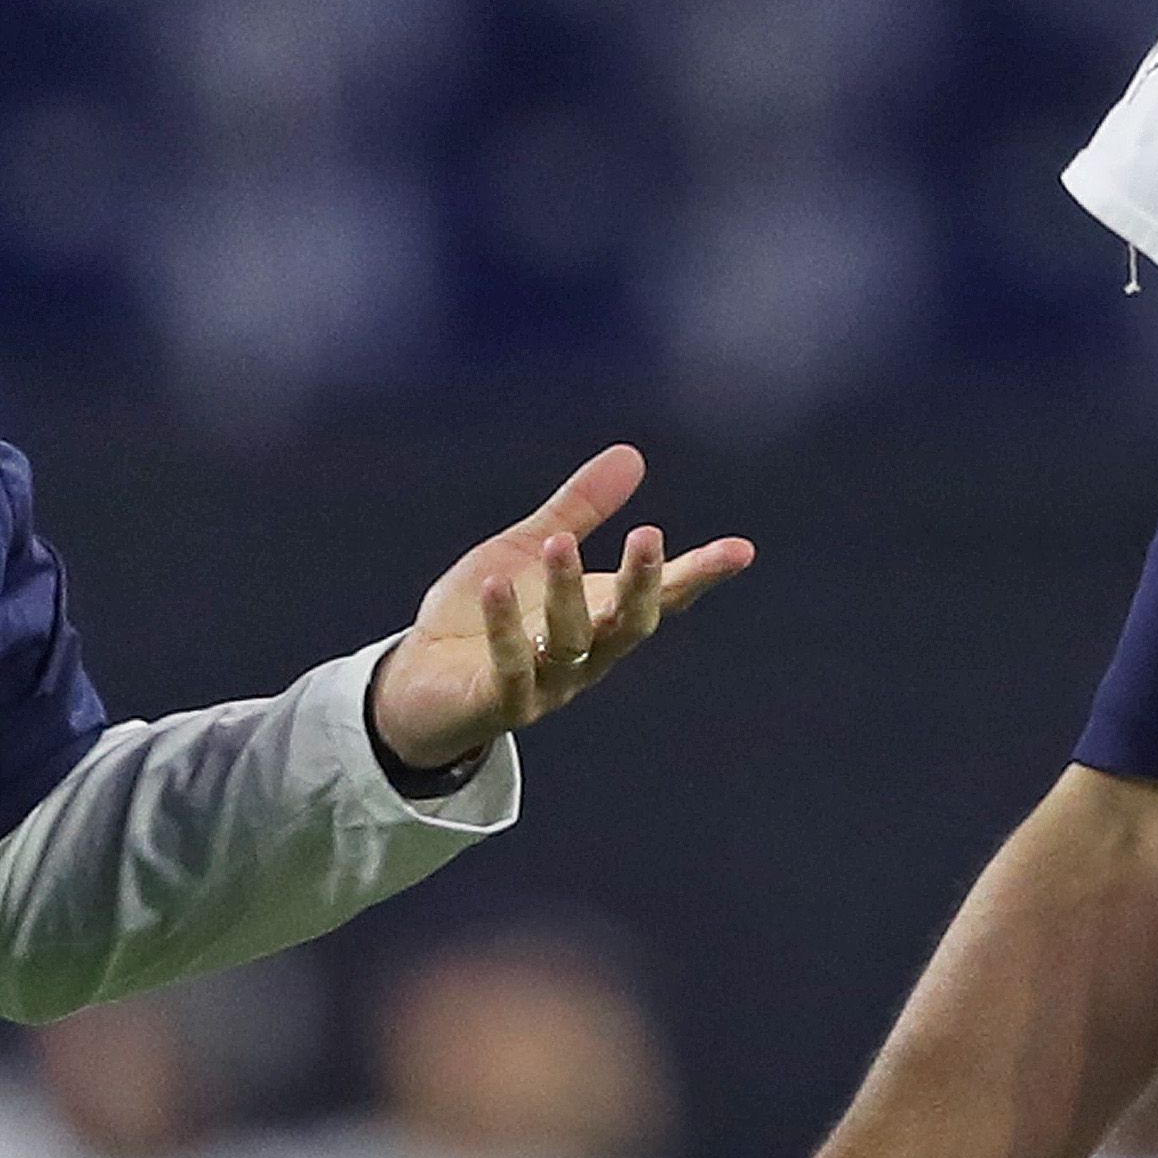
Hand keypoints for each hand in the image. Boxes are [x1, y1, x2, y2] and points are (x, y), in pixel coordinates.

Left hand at [368, 444, 751, 772]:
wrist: (416, 683)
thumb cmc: (480, 615)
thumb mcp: (529, 549)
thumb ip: (579, 510)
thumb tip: (632, 454)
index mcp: (600, 616)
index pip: (662, 597)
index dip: (700, 574)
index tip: (740, 549)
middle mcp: (586, 656)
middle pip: (629, 626)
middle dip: (641, 583)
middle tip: (648, 536)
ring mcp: (547, 684)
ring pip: (572, 642)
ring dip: (567, 593)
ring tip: (559, 543)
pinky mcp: (500, 703)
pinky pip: (510, 669)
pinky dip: (506, 630)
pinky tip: (497, 586)